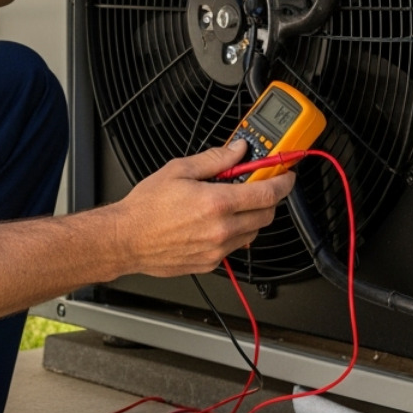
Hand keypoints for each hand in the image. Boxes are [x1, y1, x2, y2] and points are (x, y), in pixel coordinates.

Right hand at [107, 139, 294, 276]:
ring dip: (251, 216)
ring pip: (253, 232)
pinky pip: (235, 247)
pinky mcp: (210, 263)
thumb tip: (237, 150)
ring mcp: (217, 249)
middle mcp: (221, 229)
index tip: (286, 175)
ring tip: (231, 204)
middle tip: (257, 185)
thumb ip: (215, 159)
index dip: (283, 182)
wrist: (125, 239)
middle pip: (266, 214)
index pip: (268, 193)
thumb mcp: (179, 170)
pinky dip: (235, 233)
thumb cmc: (146, 208)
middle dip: (268, 198)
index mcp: (217, 202)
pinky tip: (218, 222)